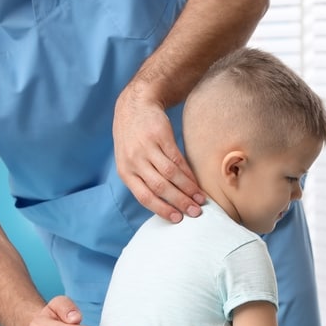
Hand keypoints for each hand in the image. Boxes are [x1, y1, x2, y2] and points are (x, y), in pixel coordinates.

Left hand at [113, 84, 205, 221]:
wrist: (135, 106)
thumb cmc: (133, 139)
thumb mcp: (128, 160)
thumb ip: (141, 179)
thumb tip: (163, 203)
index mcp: (125, 172)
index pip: (144, 196)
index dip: (162, 209)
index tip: (178, 219)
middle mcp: (134, 161)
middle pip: (160, 187)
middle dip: (180, 202)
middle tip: (195, 212)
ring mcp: (147, 148)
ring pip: (170, 174)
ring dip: (188, 189)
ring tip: (200, 198)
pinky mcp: (161, 137)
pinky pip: (177, 159)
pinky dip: (188, 173)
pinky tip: (196, 182)